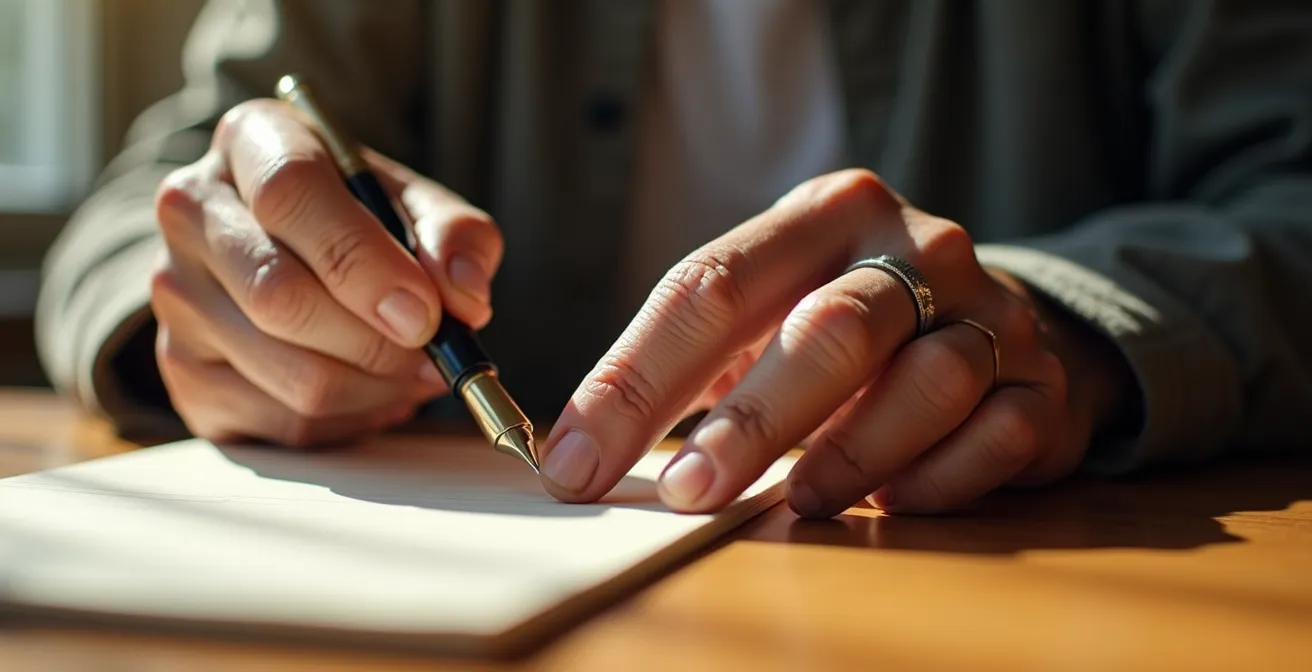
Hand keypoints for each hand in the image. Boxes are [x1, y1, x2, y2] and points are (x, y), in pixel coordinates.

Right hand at [150, 99, 503, 444]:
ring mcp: (176, 294)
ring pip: (290, 373)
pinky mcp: (183, 372)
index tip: (423, 312)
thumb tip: (463, 299)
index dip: (363, 262)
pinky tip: (370, 390)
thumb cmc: (365, 222)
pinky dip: (349, 420)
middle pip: (280, 296)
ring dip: (375, 387)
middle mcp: (192, 209)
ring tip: (411, 370)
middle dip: (377, 342)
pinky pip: (283, 423)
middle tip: (432, 353)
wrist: (298, 256)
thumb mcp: (420, 207)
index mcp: (252, 141)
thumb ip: (455, 237)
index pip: (289, 193)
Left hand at [537, 169, 1133, 516]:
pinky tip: (890, 500)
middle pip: (831, 328)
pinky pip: (995, 436)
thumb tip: (582, 454)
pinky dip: (935, 480)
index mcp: (826, 212)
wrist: (998, 317)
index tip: (578, 459)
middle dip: (750, 422)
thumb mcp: (771, 306)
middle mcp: (916, 247)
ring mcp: (991, 311)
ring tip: (798, 502)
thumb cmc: (848, 318)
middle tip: (687, 491)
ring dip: (852, 456)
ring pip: (928, 381)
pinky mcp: (1040, 381)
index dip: (637, 377)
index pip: (714, 285)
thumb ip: (691, 362)